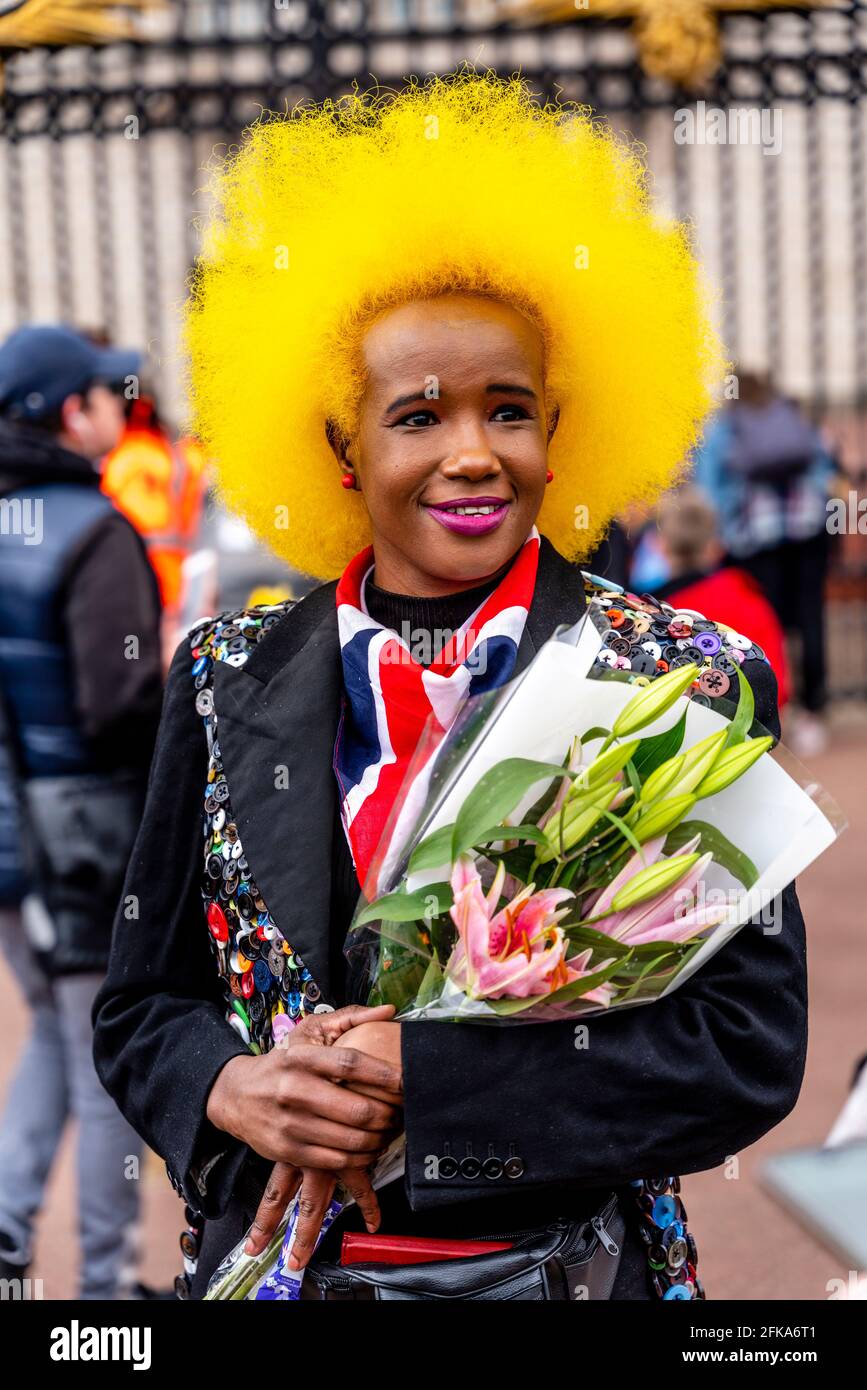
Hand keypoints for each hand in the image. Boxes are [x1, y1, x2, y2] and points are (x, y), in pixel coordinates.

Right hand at [243, 1018, 403, 1267]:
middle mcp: (293, 1089)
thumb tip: (389, 1010)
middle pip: (356, 1109)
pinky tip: (370, 1147)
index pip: (351, 1064)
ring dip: (379, 1138)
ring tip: (389, 1130)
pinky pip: (337, 1160)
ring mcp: (290, 1124)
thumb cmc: (283, 1062)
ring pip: (350, 1139)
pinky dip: (362, 1157)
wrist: (236, 1095)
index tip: (406, 1080)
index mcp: (301, 1057)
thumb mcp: (309, 1031)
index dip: (384, 1074)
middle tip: (400, 1112)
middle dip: (387, 1114)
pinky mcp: (289, 1151)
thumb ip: (350, 1018)